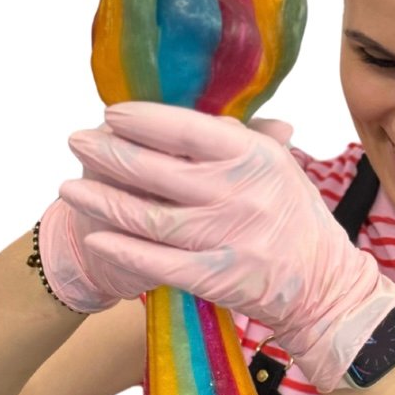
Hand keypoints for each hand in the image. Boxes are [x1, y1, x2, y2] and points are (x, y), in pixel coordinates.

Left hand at [58, 102, 394, 390]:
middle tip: (77, 142)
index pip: (187, 129)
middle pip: (156, 170)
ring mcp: (224, 238)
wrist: (323, 286)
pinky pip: (157, 260)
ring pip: (147, 216)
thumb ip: (242, 138)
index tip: (111, 113)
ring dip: (102, 201)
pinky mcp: (214, 277)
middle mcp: (237, 194)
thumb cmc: (297, 220)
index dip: (143, 120)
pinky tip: (96, 235)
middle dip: (108, 155)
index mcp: (253, 158)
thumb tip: (200, 107)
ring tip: (70, 187)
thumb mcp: (280, 167)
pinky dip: (123, 248)